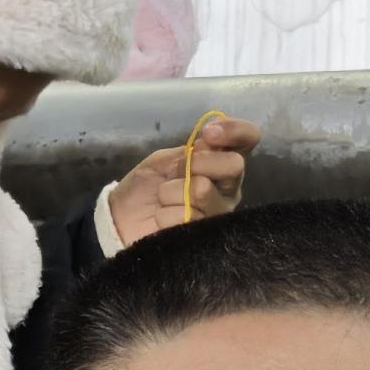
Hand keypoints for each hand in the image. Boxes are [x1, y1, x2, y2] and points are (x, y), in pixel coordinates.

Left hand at [106, 112, 256, 244]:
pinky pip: (186, 216)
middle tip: (175, 172)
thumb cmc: (147, 186)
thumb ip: (190, 152)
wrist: (121, 219)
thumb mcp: (165, 160)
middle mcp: (228, 189)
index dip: (235, 130)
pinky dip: (165, 214)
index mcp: (221, 164)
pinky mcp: (206, 238)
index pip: (248, 139)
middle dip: (196, 162)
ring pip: (203, 190)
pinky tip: (160, 219)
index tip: (208, 133)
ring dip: (171, 191)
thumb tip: (209, 145)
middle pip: (234, 165)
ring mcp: (219, 215)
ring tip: (162, 199)